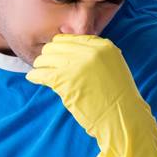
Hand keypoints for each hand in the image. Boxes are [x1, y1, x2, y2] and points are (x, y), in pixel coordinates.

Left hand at [26, 34, 156, 156]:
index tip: (56, 59)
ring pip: (45, 57)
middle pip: (54, 46)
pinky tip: (34, 79)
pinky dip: (34, 76)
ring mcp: (77, 65)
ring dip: (40, 66)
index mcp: (103, 46)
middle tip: (47, 67)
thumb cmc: (115, 97)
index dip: (60, 49)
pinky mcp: (65, 81)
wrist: (123, 118)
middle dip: (48, 56)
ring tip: (42, 74)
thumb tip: (66, 49)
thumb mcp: (111, 66)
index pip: (69, 38)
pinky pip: (40, 73)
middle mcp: (90, 51)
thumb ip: (92, 55)